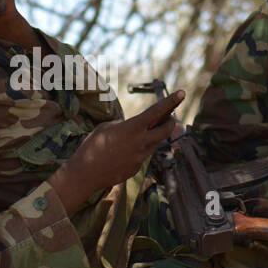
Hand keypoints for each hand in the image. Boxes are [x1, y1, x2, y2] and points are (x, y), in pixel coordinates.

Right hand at [48, 89, 184, 213]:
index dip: (171, 101)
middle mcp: (141, 142)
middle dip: (169, 122)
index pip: (157, 111)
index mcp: (132, 128)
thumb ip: (123, 125)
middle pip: (166, 130)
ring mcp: (140, 157)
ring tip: (141, 133)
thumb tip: (132, 128)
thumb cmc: (91, 147)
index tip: (182, 92)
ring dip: (153, 136)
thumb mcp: (105, 128)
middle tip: (168, 117)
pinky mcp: (136, 168)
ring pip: (155, 143)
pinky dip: (138, 150)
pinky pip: (142, 156)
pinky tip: (124, 151)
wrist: (85, 174)